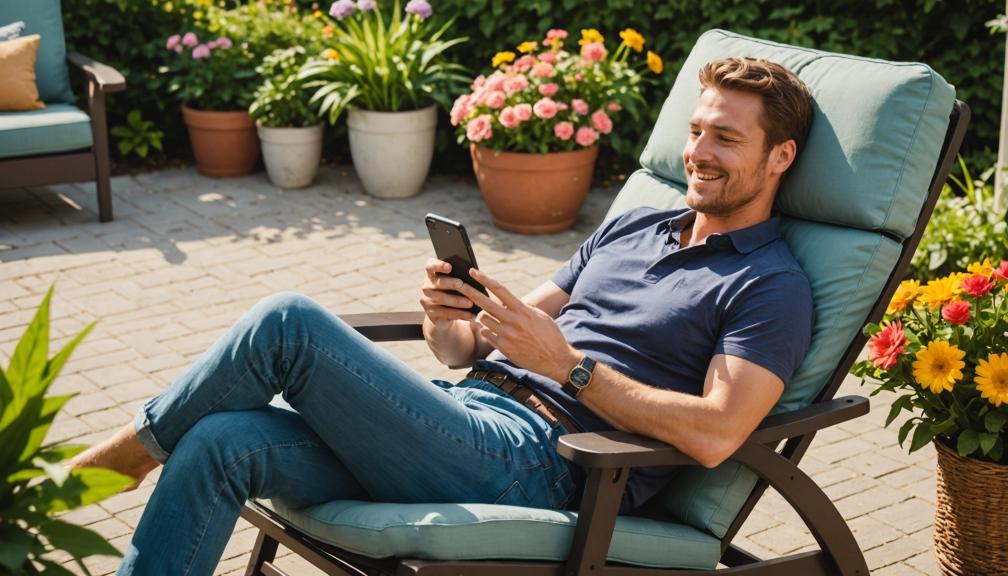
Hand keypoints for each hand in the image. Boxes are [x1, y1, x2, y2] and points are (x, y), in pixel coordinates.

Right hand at [420, 258, 475, 325]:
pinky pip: (445, 313)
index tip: (449, 266)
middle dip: (450, 283)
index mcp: (432, 274)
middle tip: (461, 284)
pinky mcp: (431, 313)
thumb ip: (460, 276)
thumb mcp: (456, 283)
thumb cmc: (454, 291)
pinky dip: (459, 314)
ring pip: (441, 299)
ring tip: (470, 303)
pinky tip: (469, 315)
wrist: (444, 314)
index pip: (431, 266)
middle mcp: (427, 286)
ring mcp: (427, 300)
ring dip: (457, 301)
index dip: (439, 265)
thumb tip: (474, 273)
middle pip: (438, 282)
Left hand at [458, 268, 579, 382]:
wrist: (556, 360)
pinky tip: (493, 331)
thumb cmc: (550, 336)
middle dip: (470, 292)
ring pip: (483, 319)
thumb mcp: (539, 316)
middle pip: (485, 303)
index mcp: (523, 310)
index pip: (500, 290)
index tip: (473, 272)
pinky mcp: (504, 349)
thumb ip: (523, 308)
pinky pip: (486, 335)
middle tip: (458, 284)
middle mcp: (513, 321)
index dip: (484, 279)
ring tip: (490, 318)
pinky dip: (487, 331)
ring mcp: (507, 336)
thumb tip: (508, 301)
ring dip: (482, 316)